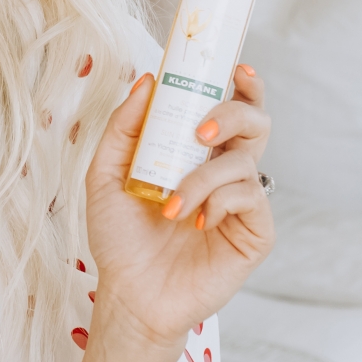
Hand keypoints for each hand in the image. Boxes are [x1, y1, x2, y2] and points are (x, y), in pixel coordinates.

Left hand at [83, 65, 274, 348]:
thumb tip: (147, 81)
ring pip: (244, 160)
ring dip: (203, 177)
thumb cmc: (119, 237)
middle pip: (256, 122)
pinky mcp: (254, 232)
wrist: (129, 293)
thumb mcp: (105, 174)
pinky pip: (250, 197)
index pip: (230, 108)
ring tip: (171, 205)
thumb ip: (124, 127)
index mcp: (196, 153)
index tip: (235, 69)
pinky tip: (195, 222)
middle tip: (201, 130)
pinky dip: (218, 201)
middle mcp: (224, 170)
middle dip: (233, 113)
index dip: (242, 85)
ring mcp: (242, 201)